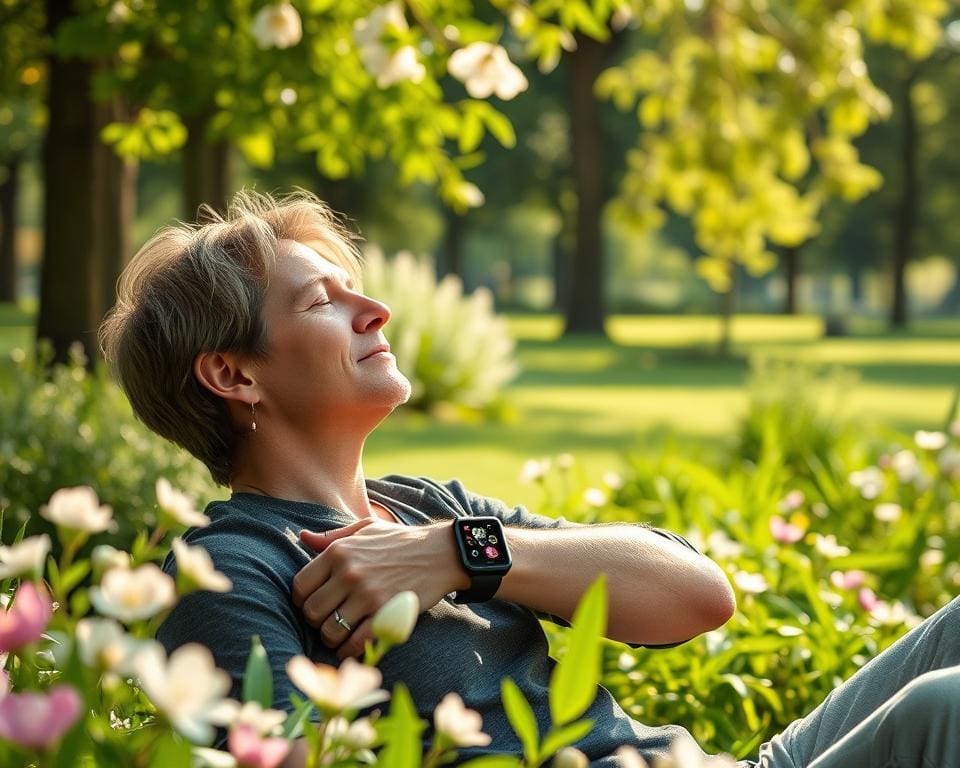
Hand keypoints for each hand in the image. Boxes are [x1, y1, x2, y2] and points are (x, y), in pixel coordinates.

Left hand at [291, 518, 466, 659]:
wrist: (440, 552)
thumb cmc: (400, 540)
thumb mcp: (365, 528)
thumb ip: (332, 537)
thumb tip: (302, 536)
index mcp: (339, 551)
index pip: (300, 585)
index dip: (301, 600)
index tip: (311, 604)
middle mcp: (349, 573)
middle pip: (311, 611)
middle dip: (315, 621)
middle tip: (325, 622)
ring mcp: (367, 595)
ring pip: (329, 630)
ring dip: (330, 638)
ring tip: (337, 636)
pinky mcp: (386, 613)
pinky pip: (355, 642)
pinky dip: (348, 650)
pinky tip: (349, 648)